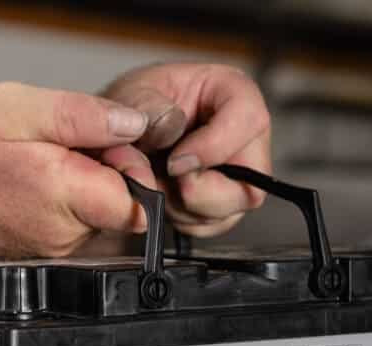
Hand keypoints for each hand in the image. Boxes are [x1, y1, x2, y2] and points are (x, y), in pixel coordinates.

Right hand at [0, 82, 158, 257]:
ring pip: (99, 214)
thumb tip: (133, 125)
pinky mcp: (44, 254)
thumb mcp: (16, 108)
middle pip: (122, 205)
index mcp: (64, 195)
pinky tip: (32, 181)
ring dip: (84, 184)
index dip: (133, 165)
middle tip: (65, 145)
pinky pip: (76, 225)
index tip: (105, 143)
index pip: (141, 199)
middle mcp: (65, 234)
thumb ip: (82, 117)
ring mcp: (54, 250)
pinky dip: (65, 200)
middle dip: (108, 169)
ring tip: (41, 162)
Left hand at [103, 63, 271, 237]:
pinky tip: (164, 193)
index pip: (249, 121)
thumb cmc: (136, 106)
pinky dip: (179, 218)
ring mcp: (238, 177)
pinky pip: (209, 226)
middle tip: (164, 175)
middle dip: (197, 190)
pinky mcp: (223, 206)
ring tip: (158, 178)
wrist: (122, 134)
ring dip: (182, 206)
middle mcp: (246, 138)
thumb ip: (147, 107)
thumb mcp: (133, 93)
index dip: (213, 147)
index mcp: (234, 94)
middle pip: (250, 182)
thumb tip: (168, 127)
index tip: (176, 161)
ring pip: (228, 211)